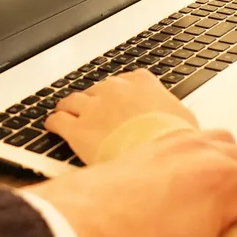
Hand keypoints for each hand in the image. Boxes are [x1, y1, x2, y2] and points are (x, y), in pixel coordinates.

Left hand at [46, 69, 197, 162]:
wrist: (157, 155)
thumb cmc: (174, 139)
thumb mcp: (184, 118)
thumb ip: (173, 111)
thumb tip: (178, 120)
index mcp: (141, 82)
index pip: (125, 80)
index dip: (119, 93)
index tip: (118, 100)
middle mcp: (114, 89)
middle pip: (96, 90)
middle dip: (94, 101)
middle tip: (93, 112)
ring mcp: (93, 107)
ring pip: (72, 101)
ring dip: (69, 108)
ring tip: (65, 113)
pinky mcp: (77, 128)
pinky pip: (58, 120)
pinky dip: (53, 123)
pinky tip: (52, 126)